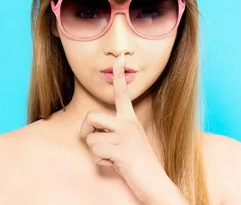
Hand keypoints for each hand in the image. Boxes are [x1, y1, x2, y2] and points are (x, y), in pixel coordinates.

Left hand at [79, 54, 177, 202]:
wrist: (155, 183)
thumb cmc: (138, 164)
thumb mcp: (127, 142)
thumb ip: (111, 132)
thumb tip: (86, 128)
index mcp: (130, 119)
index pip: (123, 93)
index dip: (119, 75)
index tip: (120, 58)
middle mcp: (128, 123)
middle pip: (90, 117)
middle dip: (86, 132)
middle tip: (97, 144)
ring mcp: (126, 135)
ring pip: (90, 138)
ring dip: (96, 152)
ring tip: (113, 158)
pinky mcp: (122, 149)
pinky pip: (95, 151)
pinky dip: (100, 161)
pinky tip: (115, 165)